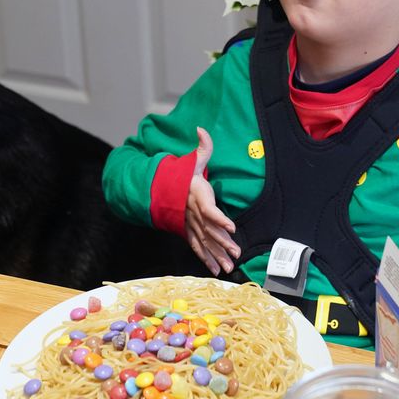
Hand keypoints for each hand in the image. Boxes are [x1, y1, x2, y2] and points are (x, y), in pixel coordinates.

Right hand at [185, 127, 240, 274]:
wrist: (161, 190)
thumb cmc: (182, 175)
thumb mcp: (192, 160)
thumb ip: (202, 147)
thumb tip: (201, 129)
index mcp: (197, 196)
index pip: (209, 209)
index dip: (220, 218)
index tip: (232, 226)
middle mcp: (193, 214)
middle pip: (209, 231)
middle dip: (223, 244)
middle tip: (237, 254)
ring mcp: (190, 225)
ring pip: (204, 243)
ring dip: (216, 256)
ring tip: (229, 268)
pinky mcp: (188, 232)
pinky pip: (197, 247)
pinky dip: (205, 259)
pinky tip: (215, 269)